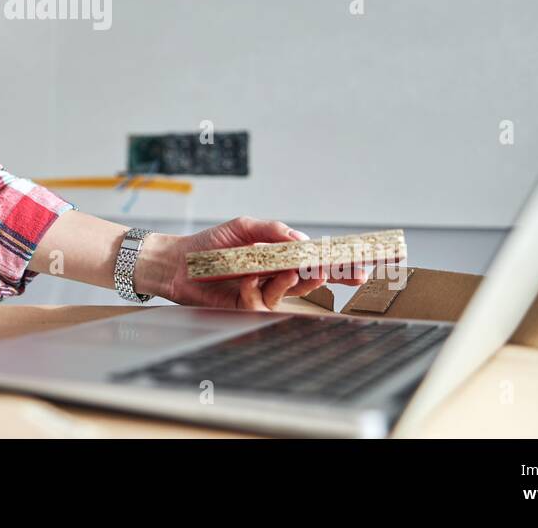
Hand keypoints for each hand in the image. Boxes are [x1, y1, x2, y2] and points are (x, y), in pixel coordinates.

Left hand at [142, 217, 370, 310]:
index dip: (336, 262)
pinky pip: (261, 301)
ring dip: (293, 281)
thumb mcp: (243, 228)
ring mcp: (262, 292)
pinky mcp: (247, 307)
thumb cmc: (209, 244)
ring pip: (290, 291)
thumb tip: (303, 239)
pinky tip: (244, 279)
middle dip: (333, 276)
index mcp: (277, 255)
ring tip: (289, 271)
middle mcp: (274, 275)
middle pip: (312, 278)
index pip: (313, 259)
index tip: (360, 263)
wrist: (177, 263)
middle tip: (352, 274)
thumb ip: (273, 231)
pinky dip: (253, 289)